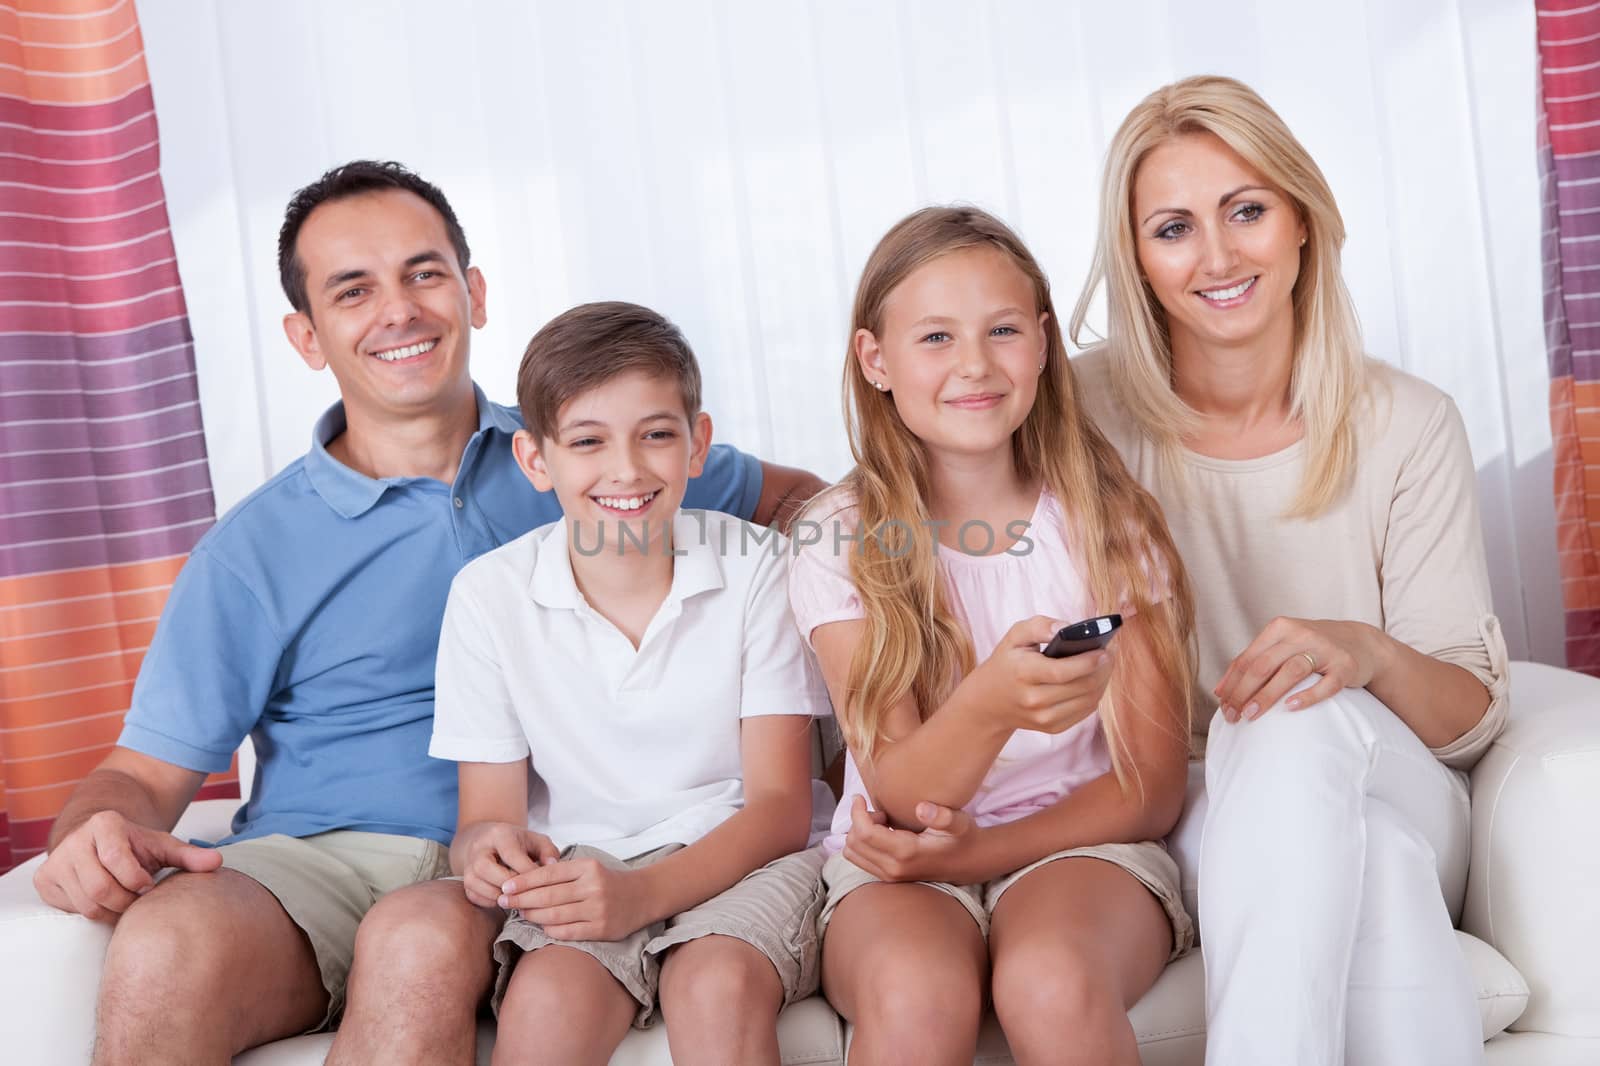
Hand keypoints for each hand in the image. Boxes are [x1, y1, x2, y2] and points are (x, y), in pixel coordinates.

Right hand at [34, 810, 221, 921]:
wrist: (97, 841)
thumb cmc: (135, 846)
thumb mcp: (162, 845)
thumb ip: (189, 854)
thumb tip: (217, 862)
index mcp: (104, 823)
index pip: (117, 860)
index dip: (137, 880)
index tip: (149, 885)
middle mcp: (74, 840)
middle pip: (100, 888)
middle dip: (126, 901)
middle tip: (139, 901)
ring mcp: (55, 861)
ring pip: (86, 904)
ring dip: (111, 912)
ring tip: (125, 903)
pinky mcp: (45, 880)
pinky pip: (71, 910)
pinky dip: (93, 914)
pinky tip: (106, 904)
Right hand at [461, 822, 559, 908]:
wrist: (489, 843)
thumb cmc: (518, 844)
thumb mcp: (536, 841)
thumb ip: (548, 851)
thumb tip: (552, 866)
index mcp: (499, 834)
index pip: (511, 854)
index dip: (527, 871)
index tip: (542, 881)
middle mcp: (479, 849)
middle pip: (486, 868)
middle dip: (509, 884)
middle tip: (527, 891)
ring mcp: (469, 866)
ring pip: (479, 885)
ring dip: (501, 895)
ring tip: (519, 896)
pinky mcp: (466, 883)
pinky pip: (476, 897)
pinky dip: (492, 902)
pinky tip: (507, 898)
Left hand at [499, 856, 651, 941]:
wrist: (643, 896)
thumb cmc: (608, 881)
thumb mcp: (589, 867)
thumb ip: (562, 873)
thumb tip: (526, 883)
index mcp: (588, 867)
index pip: (548, 873)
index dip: (523, 881)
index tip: (505, 886)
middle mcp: (592, 887)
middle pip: (547, 895)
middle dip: (521, 899)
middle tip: (503, 901)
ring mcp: (597, 909)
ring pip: (553, 915)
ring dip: (532, 915)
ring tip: (520, 913)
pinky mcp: (600, 929)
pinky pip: (566, 932)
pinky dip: (549, 930)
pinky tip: (541, 926)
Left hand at [842, 795, 983, 883]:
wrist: (970, 862)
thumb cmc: (963, 838)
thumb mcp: (959, 822)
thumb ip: (943, 816)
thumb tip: (921, 809)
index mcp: (905, 853)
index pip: (864, 833)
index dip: (856, 812)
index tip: (860, 796)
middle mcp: (893, 869)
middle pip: (853, 844)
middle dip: (858, 822)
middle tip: (880, 812)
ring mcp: (890, 877)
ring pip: (853, 854)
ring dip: (859, 833)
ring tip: (881, 823)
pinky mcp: (889, 878)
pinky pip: (861, 860)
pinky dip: (863, 843)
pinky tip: (884, 833)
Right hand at [966, 616, 1114, 733]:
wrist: (990, 701)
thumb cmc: (1007, 663)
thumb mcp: (1015, 637)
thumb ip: (1039, 626)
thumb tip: (1065, 627)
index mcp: (1023, 674)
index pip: (1062, 672)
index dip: (1088, 661)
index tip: (1105, 650)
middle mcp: (1034, 700)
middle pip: (1082, 686)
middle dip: (1103, 668)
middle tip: (1110, 652)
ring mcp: (1044, 718)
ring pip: (1089, 699)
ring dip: (1103, 680)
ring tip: (1105, 663)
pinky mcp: (1053, 728)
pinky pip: (1086, 711)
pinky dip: (1096, 693)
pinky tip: (1095, 679)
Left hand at [1214, 617, 1386, 722]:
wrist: (1361, 642)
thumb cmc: (1313, 647)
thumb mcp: (1283, 645)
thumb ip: (1255, 661)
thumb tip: (1221, 689)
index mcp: (1280, 628)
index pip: (1248, 658)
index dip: (1232, 682)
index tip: (1222, 705)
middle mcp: (1301, 634)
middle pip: (1263, 664)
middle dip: (1243, 692)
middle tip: (1233, 715)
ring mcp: (1325, 649)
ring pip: (1290, 671)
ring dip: (1267, 695)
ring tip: (1251, 715)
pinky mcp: (1346, 666)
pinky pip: (1326, 684)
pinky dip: (1307, 696)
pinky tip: (1290, 708)